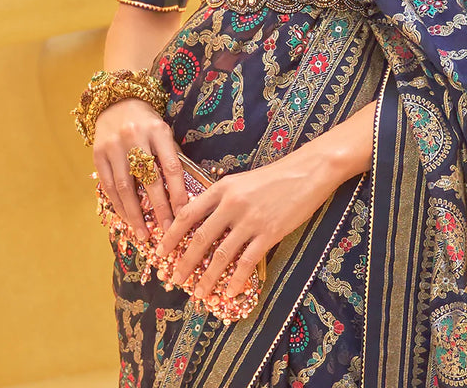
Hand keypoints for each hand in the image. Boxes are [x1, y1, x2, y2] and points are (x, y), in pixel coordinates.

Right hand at [93, 98, 187, 241]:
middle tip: (167, 230)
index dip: (178, 193)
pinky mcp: (98, 154)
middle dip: (159, 208)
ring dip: (135, 214)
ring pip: (125, 187)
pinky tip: (126, 218)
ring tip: (143, 233)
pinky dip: (118, 205)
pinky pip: (108, 185)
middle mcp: (135, 137)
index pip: (171, 166)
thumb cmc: (147, 121)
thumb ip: (171, 156)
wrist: (116, 102)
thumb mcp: (164, 131)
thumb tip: (184, 193)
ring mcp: (114, 146)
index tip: (184, 214)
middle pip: (149, 179)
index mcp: (157, 131)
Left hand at [158, 147, 340, 298]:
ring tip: (199, 294)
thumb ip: (222, 199)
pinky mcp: (269, 233)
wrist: (306, 172)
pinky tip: (229, 292)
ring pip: (221, 255)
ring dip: (207, 278)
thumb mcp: (241, 181)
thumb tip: (202, 224)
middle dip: (184, 263)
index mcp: (222, 188)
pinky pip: (246, 262)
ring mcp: (250, 219)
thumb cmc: (273, 177)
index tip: (160, 252)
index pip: (188, 214)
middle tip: (174, 280)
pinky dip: (235, 280)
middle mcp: (232, 203)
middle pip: (200, 239)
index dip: (172, 235)